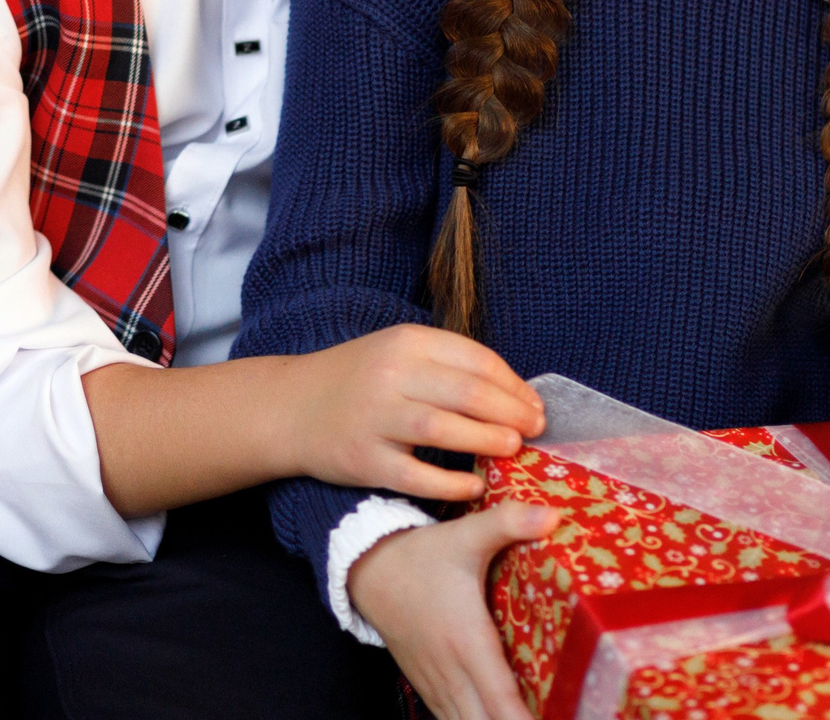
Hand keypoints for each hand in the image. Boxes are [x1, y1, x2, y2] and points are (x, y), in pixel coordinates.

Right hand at [288, 325, 545, 503]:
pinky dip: (450, 483)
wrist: (293, 407)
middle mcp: (390, 376)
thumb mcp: (400, 353)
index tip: (536, 406)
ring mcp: (375, 419)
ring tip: (514, 449)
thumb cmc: (360, 380)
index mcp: (406, 343)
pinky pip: (415, 475)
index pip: (476, 359)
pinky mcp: (364, 460)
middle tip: (535, 430)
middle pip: (466, 393)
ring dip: (487, 440)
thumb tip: (516, 394)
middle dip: (510, 413)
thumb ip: (449, 366)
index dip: (514, 385)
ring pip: (442, 429)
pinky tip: (474, 486)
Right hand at [348, 503, 557, 719]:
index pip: (499, 697)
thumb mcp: (466, 534)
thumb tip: (554, 515)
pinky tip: (496, 717)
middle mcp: (452, 670)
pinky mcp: (427, 685)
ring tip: (532, 718)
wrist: (368, 569)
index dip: (521, 718)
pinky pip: (452, 719)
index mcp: (467, 640)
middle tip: (557, 717)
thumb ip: (509, 522)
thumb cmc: (422, 555)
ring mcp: (437, 682)